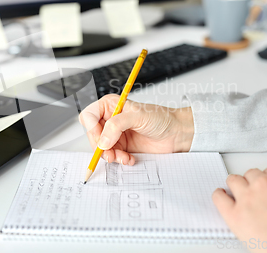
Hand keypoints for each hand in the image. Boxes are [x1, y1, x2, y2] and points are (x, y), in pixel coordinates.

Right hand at [78, 94, 193, 164]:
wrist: (177, 133)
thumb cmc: (161, 118)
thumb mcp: (138, 117)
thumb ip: (117, 126)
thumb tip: (102, 140)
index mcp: (111, 105)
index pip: (89, 116)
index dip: (91, 129)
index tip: (100, 140)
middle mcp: (111, 119)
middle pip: (92, 135)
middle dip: (100, 146)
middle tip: (110, 153)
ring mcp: (115, 134)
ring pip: (101, 148)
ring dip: (110, 155)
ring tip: (122, 157)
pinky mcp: (122, 147)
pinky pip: (112, 156)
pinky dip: (118, 159)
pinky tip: (129, 158)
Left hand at [213, 167, 266, 251]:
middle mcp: (265, 185)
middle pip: (251, 175)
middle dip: (252, 183)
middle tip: (255, 194)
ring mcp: (248, 198)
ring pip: (234, 181)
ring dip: (236, 187)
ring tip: (237, 194)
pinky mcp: (235, 216)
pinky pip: (219, 198)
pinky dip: (219, 197)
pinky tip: (221, 197)